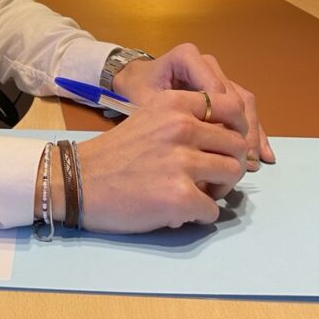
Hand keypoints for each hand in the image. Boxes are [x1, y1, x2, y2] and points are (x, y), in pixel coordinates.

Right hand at [78, 89, 247, 232]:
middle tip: (212, 176)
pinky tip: (179, 212)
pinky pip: (213, 210)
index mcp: (175, 103)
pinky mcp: (180, 196)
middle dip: (230, 163)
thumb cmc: (116, 152)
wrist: (79, 181)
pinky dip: (200, 215)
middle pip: (237, 144)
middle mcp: (182, 126)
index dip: (239, 128)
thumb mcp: (151, 118)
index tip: (228, 144)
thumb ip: (186, 120)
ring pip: (233, 174)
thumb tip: (226, 138)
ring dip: (221, 189)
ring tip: (199, 193)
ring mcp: (182, 162)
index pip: (232, 106)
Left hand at [112, 43, 275, 168]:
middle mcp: (207, 62)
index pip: (216, 91)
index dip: (224, 123)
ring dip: (250, 134)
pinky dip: (252, 131)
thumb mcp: (147, 102)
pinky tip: (262, 154)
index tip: (224, 151)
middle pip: (234, 98)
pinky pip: (242, 108)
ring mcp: (217, 74)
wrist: (132, 79)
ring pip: (243, 103)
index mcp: (188, 57)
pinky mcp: (222, 88)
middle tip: (244, 162)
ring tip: (253, 163)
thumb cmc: (136, 89)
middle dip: (242, 132)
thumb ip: (172, 118)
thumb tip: (203, 148)